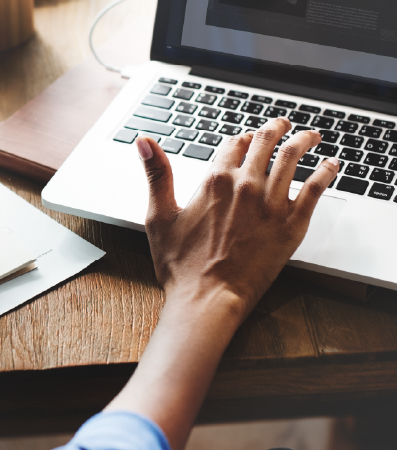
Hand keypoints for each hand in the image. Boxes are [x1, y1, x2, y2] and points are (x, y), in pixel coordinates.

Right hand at [138, 118, 339, 317]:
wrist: (208, 298)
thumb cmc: (181, 266)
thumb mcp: (159, 216)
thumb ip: (156, 174)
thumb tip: (144, 141)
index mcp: (214, 181)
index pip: (234, 144)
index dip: (241, 139)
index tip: (246, 140)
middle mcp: (245, 186)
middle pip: (266, 142)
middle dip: (276, 129)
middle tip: (282, 126)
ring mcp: (272, 204)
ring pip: (293, 157)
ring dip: (304, 140)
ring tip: (311, 135)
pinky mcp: (292, 224)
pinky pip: (316, 188)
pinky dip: (326, 171)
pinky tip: (331, 165)